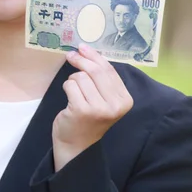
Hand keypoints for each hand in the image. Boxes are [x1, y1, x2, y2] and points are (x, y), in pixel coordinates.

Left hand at [52, 43, 132, 170]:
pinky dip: (67, 88)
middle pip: (96, 71)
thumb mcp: (102, 98)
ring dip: (73, 81)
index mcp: (125, 100)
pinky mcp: (82, 110)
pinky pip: (70, 85)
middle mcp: (115, 105)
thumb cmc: (89, 117)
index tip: (83, 47)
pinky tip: (70, 99)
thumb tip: (85, 50)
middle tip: (70, 55)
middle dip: (81, 60)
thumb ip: (100, 78)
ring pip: (81, 77)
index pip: (109, 70)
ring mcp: (99, 108)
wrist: (77, 144)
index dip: (94, 56)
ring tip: (75, 94)